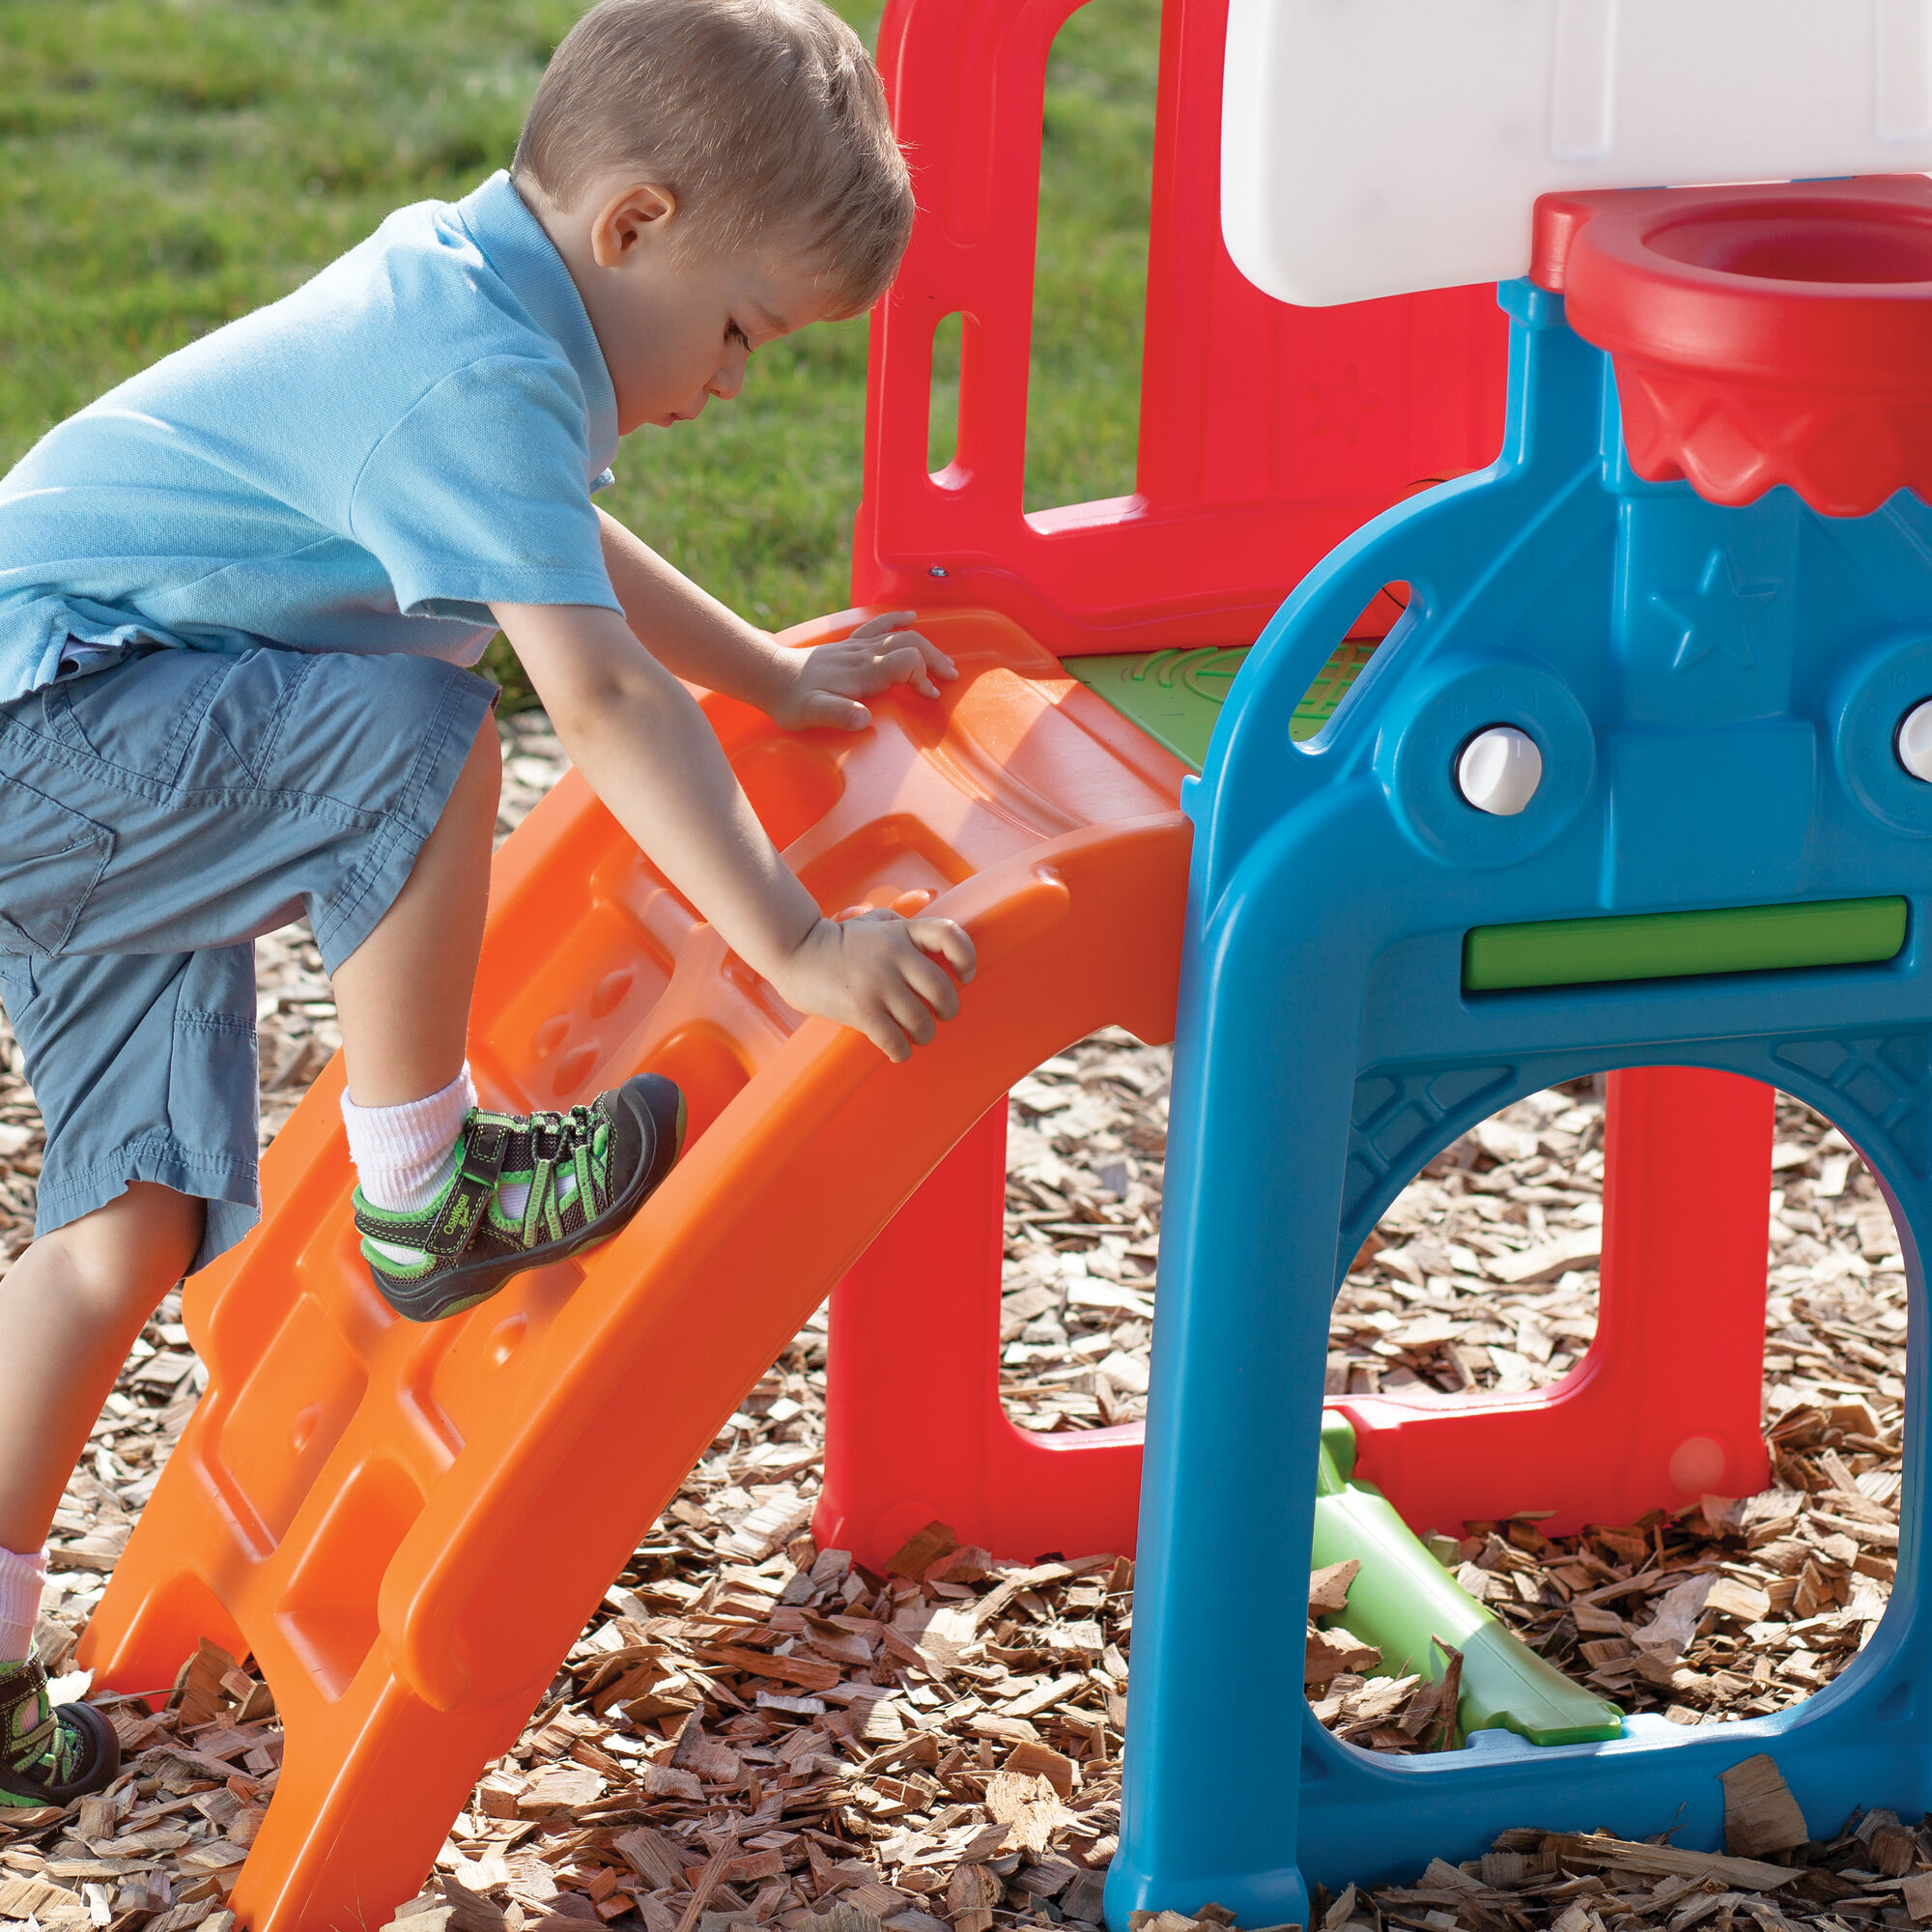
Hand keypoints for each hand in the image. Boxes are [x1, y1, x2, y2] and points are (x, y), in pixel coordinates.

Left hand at [766, 611, 957, 731]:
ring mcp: (856, 647)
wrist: (768, 676)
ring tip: (944, 664)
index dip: (923, 677)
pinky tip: (910, 617)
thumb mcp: (811, 714)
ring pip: (900, 636)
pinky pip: (877, 626)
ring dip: (926, 646)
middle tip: (950, 679)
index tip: (929, 696)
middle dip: (934, 660)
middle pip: (910, 645)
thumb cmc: (791, 701)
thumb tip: (864, 718)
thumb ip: (838, 714)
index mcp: (862, 672)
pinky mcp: (849, 645)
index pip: (906, 662)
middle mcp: (863, 655)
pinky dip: (896, 620)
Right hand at [773, 910, 976, 1061]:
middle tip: (940, 1016)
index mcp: (902, 933)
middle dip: (948, 1010)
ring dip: (924, 1035)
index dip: (966, 957)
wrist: (795, 953)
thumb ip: (900, 926)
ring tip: (916, 1036)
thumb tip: (928, 941)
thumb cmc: (836, 941)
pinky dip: (901, 1051)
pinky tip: (897, 1051)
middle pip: (943, 990)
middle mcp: (895, 956)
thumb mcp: (872, 922)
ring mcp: (879, 984)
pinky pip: (895, 1040)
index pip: (950, 935)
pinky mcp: (861, 1010)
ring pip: (922, 1022)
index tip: (964, 975)